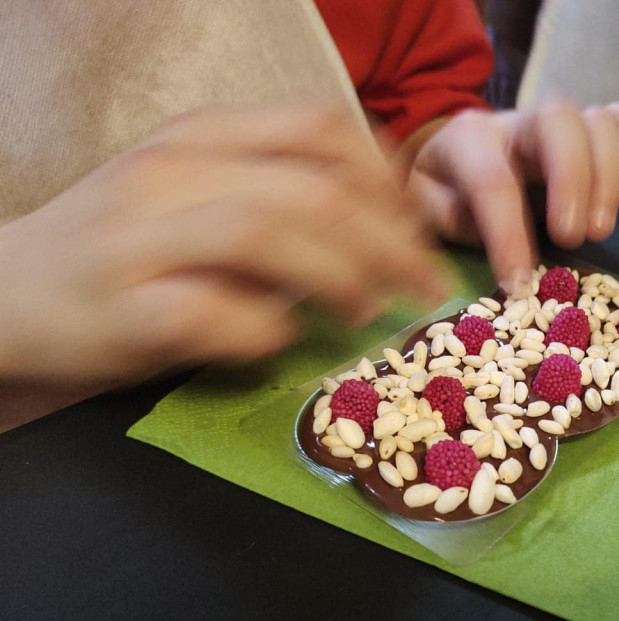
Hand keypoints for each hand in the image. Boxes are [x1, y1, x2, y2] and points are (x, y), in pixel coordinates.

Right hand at [0, 102, 449, 382]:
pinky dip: (265, 330)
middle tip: (424, 286)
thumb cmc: (122, 249)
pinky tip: (282, 340)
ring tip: (368, 312)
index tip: (415, 225)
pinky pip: (213, 313)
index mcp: (199, 136)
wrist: (6, 294)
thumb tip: (384, 226)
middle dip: (388, 241)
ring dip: (338, 278)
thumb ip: (274, 191)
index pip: (316, 127)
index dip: (384, 177)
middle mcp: (170, 172)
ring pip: (265, 235)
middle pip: (309, 189)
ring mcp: (140, 238)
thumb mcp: (194, 192)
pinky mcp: (122, 309)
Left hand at [407, 102, 618, 295]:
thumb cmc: (441, 193)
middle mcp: (516, 122)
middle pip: (556, 123)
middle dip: (571, 181)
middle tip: (573, 238)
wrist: (450, 160)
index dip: (508, 232)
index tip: (518, 282)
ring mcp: (555, 124)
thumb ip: (443, 220)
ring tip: (600, 231)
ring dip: (607, 176)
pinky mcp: (586, 132)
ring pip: (596, 122)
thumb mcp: (422, 210)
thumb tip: (486, 250)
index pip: (492, 179)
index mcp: (467, 139)